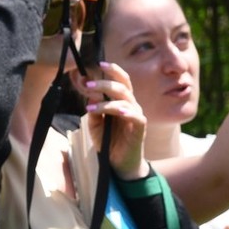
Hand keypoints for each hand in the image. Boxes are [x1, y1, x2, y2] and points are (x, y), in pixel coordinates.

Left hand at [83, 61, 147, 178]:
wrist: (119, 164)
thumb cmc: (108, 143)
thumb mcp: (95, 125)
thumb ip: (93, 111)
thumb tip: (91, 96)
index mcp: (121, 101)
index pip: (121, 80)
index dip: (113, 70)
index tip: (99, 64)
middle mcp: (131, 105)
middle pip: (121, 86)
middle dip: (104, 83)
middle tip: (87, 86)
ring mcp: (137, 115)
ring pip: (125, 99)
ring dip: (107, 102)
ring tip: (91, 108)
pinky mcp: (140, 127)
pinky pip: (135, 115)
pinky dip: (125, 112)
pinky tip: (117, 112)